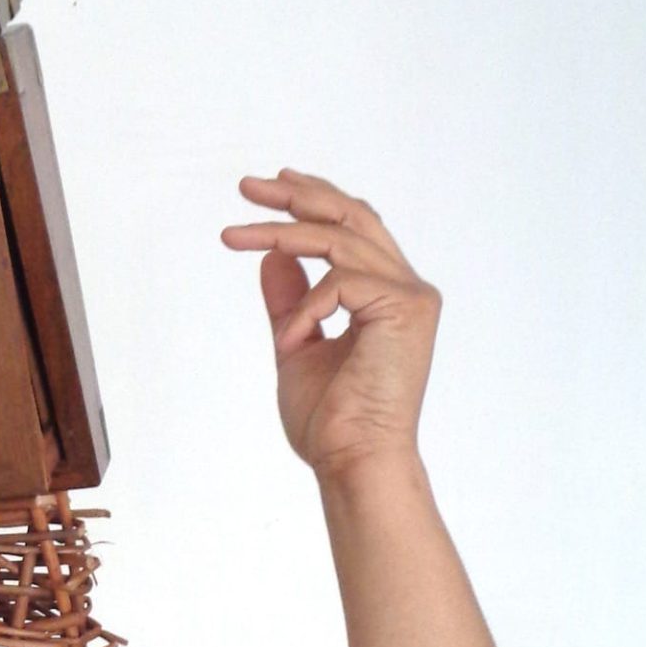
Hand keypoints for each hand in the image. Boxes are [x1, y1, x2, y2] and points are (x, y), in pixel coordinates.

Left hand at [219, 168, 440, 478]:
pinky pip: (341, 281)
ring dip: (279, 232)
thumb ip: (290, 301)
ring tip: (232, 237)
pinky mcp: (407, 309)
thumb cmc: (330, 419)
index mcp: (388, 296)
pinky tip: (290, 343)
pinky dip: (305, 308)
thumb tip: (272, 256)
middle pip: (353, 216)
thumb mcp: (296, 344)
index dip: (315, 199)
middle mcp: (408, 289)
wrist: (352, 460)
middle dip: (298, 194)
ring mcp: (413, 296)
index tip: (270, 186)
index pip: (355, 228)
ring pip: (339, 238)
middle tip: (246, 186)